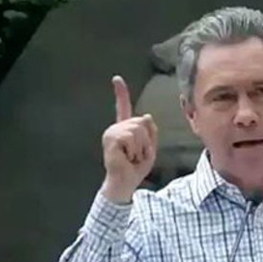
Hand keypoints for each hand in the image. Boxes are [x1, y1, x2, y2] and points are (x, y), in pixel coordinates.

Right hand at [100, 75, 157, 203]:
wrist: (125, 182)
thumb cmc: (136, 168)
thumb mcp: (150, 149)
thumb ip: (151, 132)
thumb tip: (147, 115)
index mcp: (124, 128)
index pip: (123, 107)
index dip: (121, 93)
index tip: (117, 79)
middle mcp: (116, 128)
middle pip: (142, 122)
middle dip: (146, 141)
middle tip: (137, 155)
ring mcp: (111, 132)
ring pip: (138, 130)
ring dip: (141, 147)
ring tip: (132, 157)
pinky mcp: (111, 139)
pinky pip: (132, 137)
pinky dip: (135, 150)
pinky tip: (127, 157)